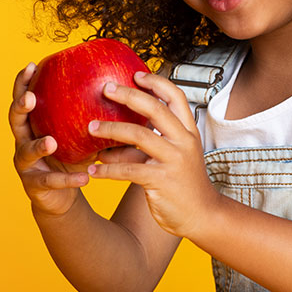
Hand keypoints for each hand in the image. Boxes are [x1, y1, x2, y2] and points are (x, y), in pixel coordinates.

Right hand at [7, 62, 93, 217]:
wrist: (62, 196)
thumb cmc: (72, 158)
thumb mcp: (81, 136)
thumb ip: (94, 116)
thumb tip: (126, 93)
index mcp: (32, 124)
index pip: (23, 97)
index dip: (23, 83)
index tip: (31, 65)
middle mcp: (23, 141)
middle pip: (15, 121)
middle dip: (21, 107)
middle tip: (30, 98)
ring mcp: (26, 165)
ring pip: (26, 152)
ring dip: (38, 146)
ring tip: (51, 142)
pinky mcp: (35, 187)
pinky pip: (50, 181)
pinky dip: (67, 180)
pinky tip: (84, 178)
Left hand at [86, 71, 220, 238]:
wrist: (202, 216)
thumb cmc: (183, 185)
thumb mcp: (172, 159)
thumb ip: (148, 145)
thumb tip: (111, 135)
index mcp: (188, 132)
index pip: (176, 97)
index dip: (156, 83)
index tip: (136, 75)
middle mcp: (183, 142)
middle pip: (155, 109)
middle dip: (129, 95)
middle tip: (106, 89)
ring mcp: (174, 160)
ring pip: (139, 135)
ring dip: (111, 129)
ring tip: (90, 127)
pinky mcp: (161, 181)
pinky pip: (129, 170)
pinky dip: (108, 170)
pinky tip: (93, 171)